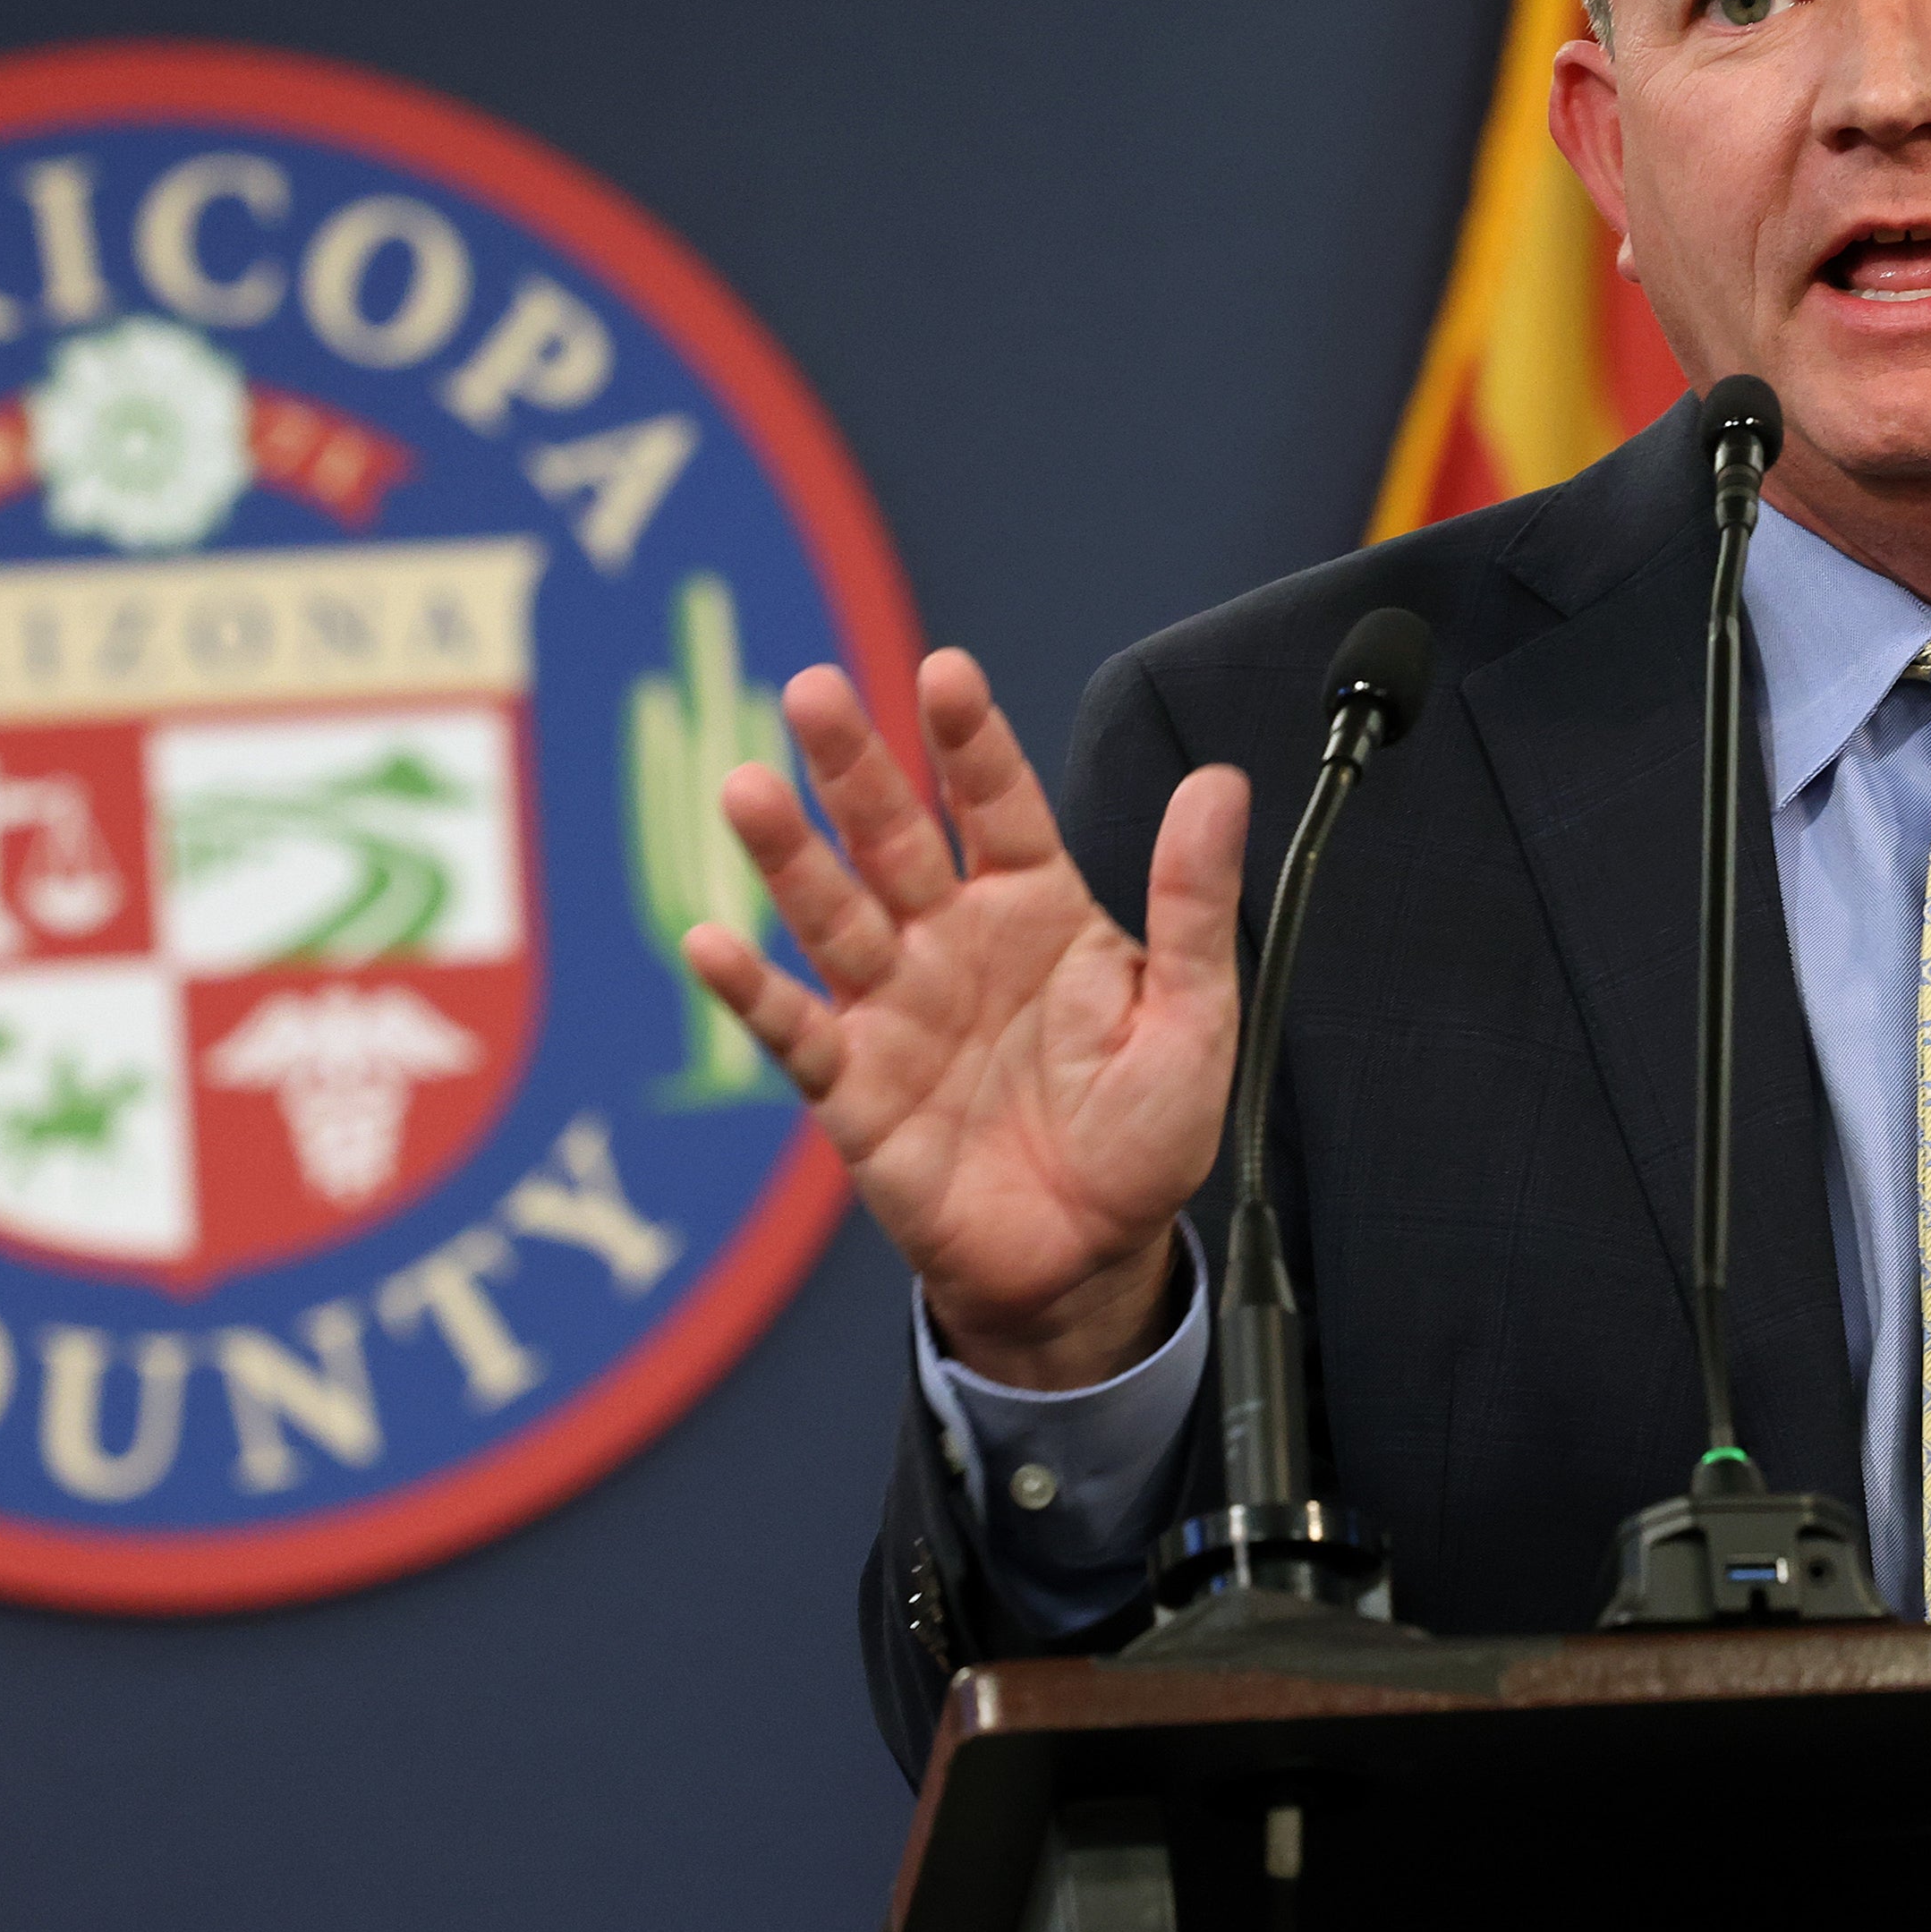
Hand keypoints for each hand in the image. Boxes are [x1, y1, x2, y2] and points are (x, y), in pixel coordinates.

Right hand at [680, 650, 1248, 1387]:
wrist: (1089, 1258)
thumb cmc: (1142, 1135)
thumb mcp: (1193, 1017)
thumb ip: (1192, 903)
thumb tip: (1218, 784)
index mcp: (1036, 907)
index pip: (995, 803)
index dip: (970, 740)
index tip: (946, 674)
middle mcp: (953, 940)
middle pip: (892, 834)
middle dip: (854, 764)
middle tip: (813, 690)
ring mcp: (895, 1008)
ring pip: (832, 913)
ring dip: (788, 855)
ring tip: (746, 790)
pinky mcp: (854, 1087)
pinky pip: (796, 1030)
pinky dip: (752, 991)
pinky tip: (712, 944)